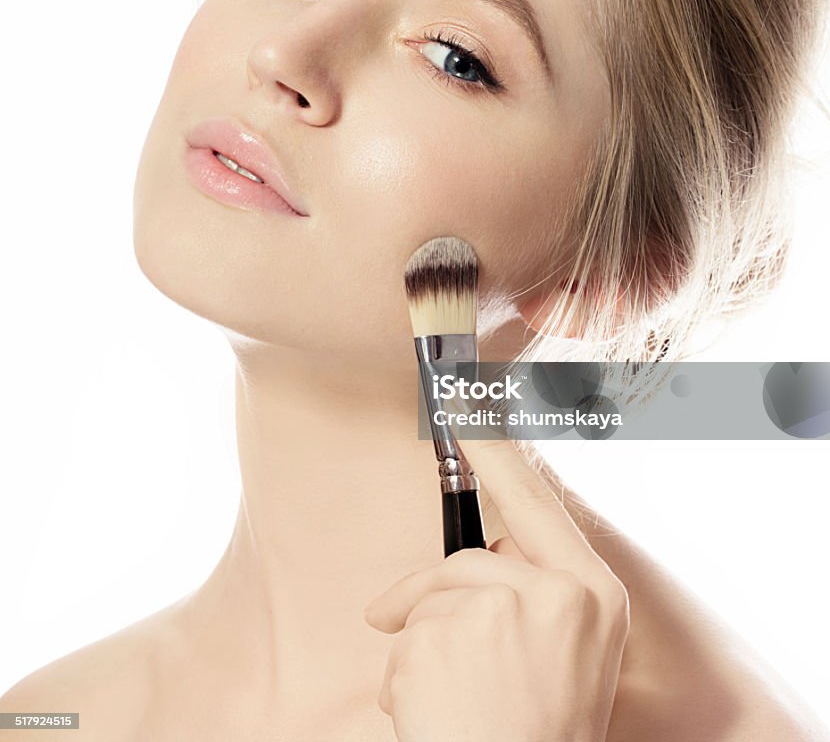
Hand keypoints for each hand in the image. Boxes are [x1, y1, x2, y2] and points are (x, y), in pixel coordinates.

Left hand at [363, 436, 629, 741]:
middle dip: (433, 602)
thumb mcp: (566, 653)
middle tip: (430, 649)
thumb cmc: (538, 729)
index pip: (537, 501)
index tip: (466, 401)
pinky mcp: (453, 634)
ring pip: (432, 600)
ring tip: (448, 707)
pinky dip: (402, 675)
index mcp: (594, 593)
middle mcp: (560, 592)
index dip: (498, 450)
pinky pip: (406, 635)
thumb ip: (536, 592)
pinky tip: (430, 716)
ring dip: (420, 651)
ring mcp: (506, 609)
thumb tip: (484, 550)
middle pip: (467, 559)